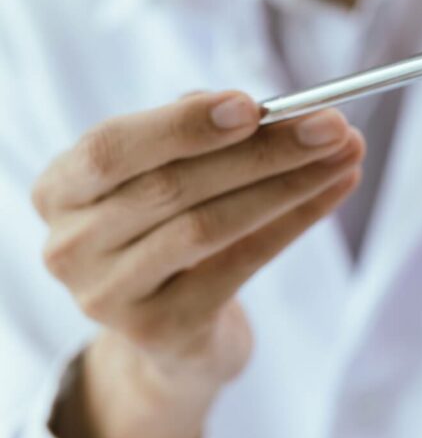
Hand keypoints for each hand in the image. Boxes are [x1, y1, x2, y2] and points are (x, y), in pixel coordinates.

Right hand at [32, 92, 363, 437]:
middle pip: (174, 186)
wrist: (169, 333)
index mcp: (60, 190)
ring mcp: (109, 295)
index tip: (254, 104)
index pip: (113, 148)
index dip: (184, 125)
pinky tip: (335, 190)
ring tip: (345, 155)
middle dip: (264, 149)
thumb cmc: (168, 228)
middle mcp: (70, 245)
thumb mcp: (165, 175)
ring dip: (290, 184)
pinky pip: (241, 264)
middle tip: (331, 124)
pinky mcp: (161, 329)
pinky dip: (295, 222)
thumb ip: (198, 135)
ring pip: (209, 226)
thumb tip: (265, 110)